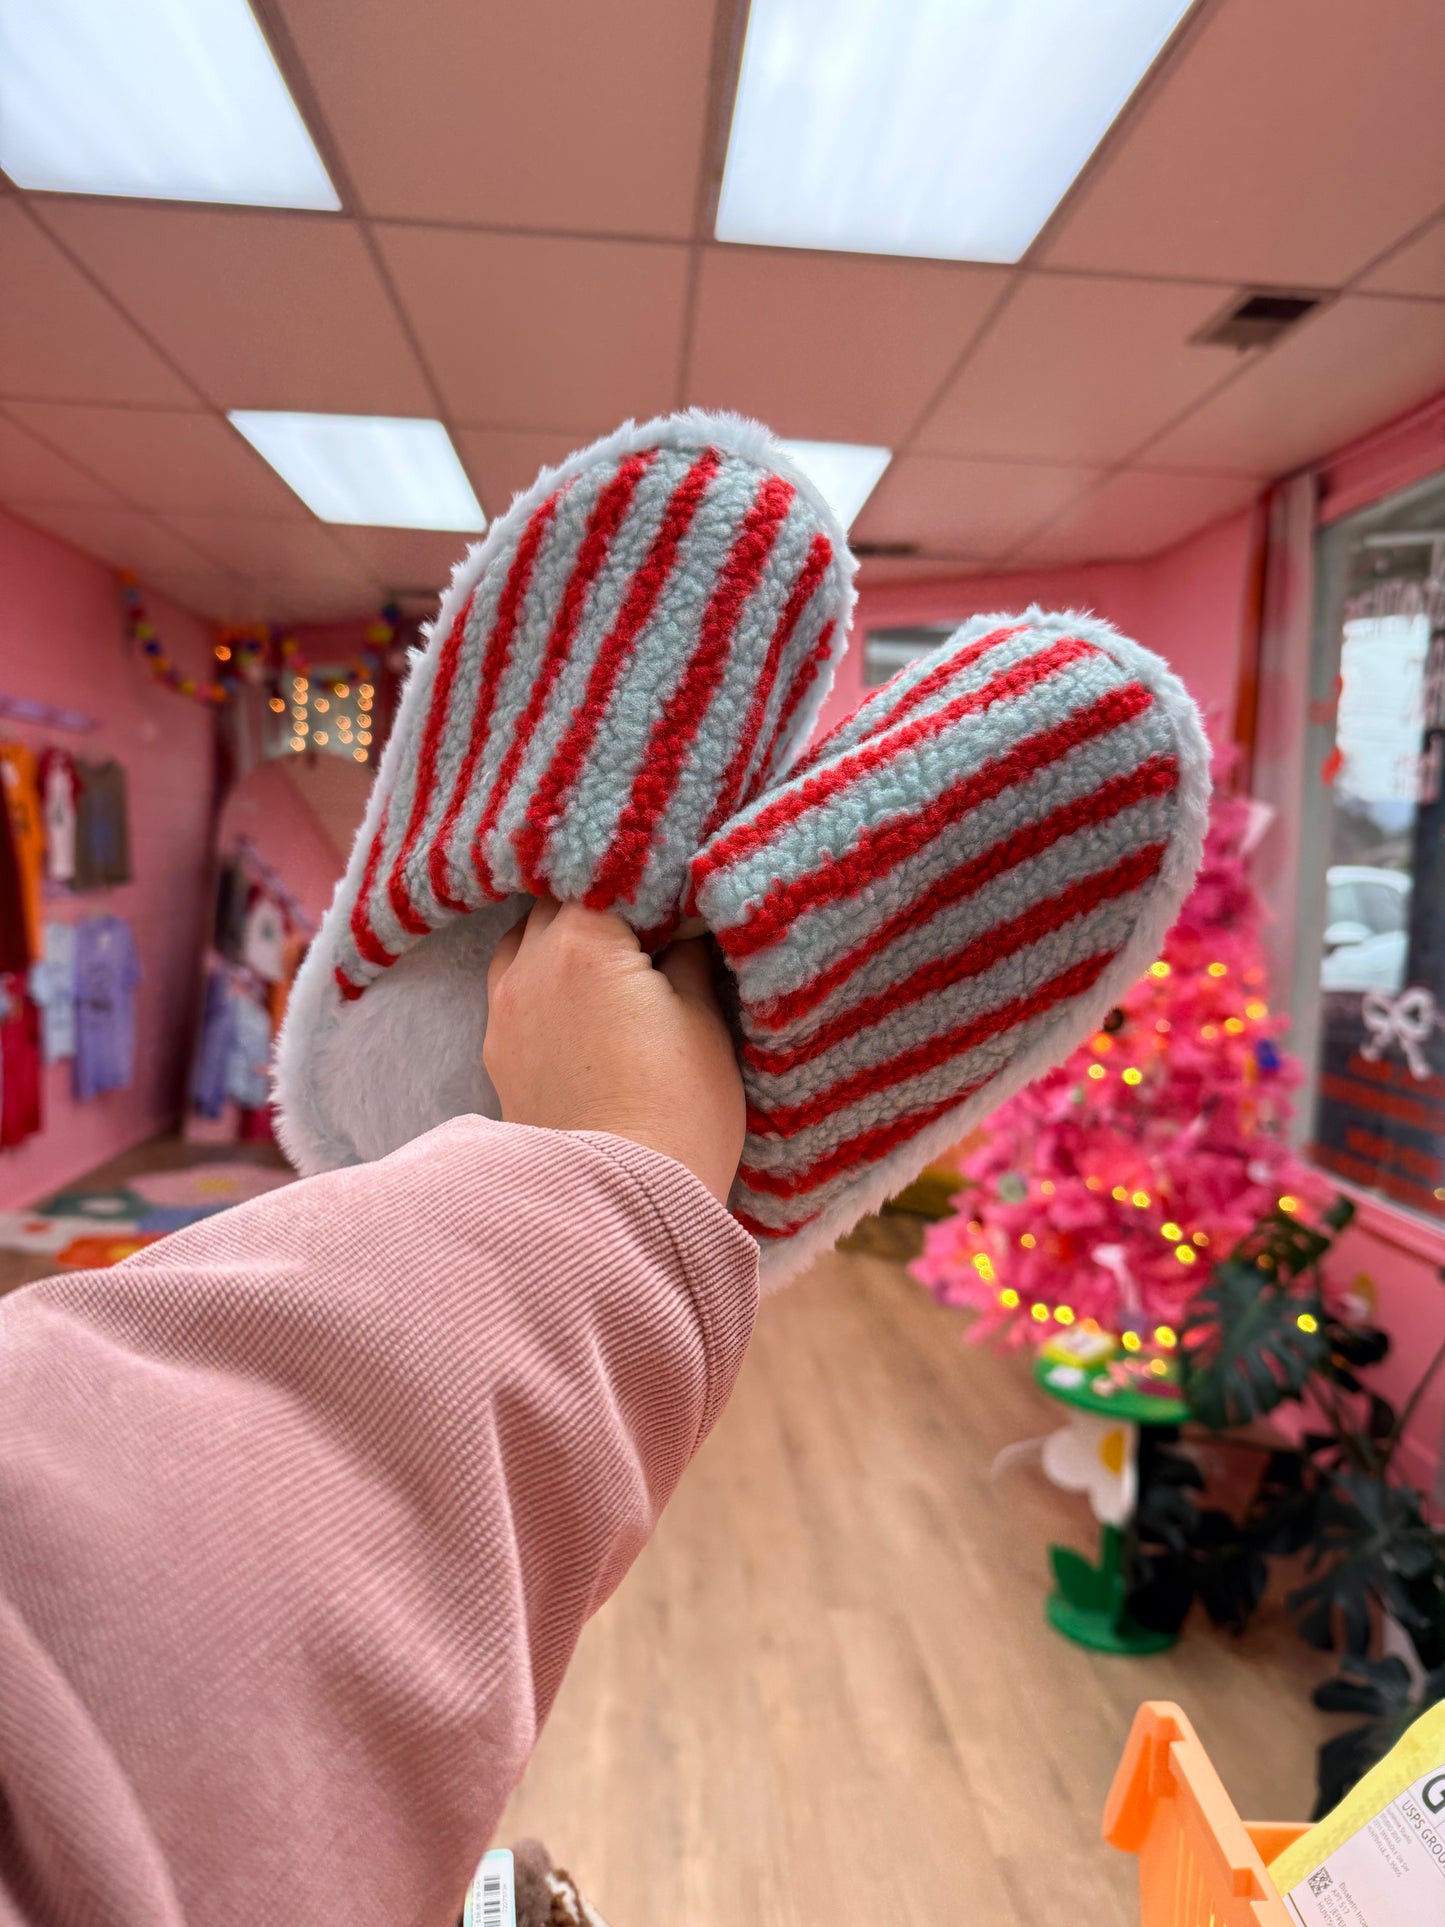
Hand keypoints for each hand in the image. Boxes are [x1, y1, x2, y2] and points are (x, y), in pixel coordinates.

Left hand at [484, 899, 744, 1205]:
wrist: (618, 1205)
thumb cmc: (679, 1111)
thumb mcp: (705, 1021)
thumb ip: (689, 956)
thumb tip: (685, 922)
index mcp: (585, 941)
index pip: (603, 871)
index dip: (641, 872)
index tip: (672, 882)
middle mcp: (530, 964)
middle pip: (556, 900)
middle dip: (597, 900)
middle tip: (647, 916)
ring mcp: (504, 1011)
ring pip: (524, 941)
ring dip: (559, 938)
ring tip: (607, 957)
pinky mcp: (498, 1054)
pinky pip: (512, 990)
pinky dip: (541, 980)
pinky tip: (579, 1001)